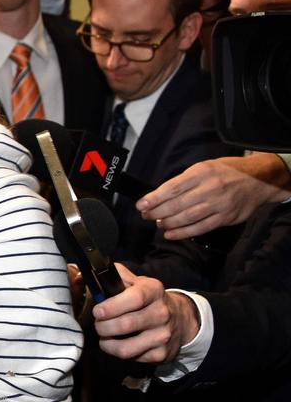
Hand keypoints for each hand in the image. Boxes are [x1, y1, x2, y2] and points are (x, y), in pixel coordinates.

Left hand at [93, 264, 199, 363]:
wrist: (180, 319)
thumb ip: (117, 276)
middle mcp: (162, 313)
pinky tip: (118, 343)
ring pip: (126, 348)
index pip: (134, 298)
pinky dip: (118, 352)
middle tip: (98, 324)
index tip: (98, 311)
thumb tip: (94, 273)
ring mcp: (163, 335)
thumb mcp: (138, 282)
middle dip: (103, 327)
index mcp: (154, 291)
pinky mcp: (161, 354)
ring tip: (105, 335)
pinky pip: (131, 358)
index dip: (111, 306)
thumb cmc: (149, 300)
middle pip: (125, 325)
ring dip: (107, 343)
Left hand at [137, 154, 290, 239]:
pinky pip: (200, 228)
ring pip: (187, 218)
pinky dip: (183, 233)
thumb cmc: (226, 172)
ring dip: (168, 223)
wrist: (260, 179)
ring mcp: (219, 204)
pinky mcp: (225, 218)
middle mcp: (210, 188)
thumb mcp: (204, 167)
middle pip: (177, 204)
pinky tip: (171, 234)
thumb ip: (184, 181)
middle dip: (157, 212)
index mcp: (201, 173)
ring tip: (158, 223)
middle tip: (146, 215)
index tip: (141, 205)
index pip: (172, 188)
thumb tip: (160, 196)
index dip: (154, 198)